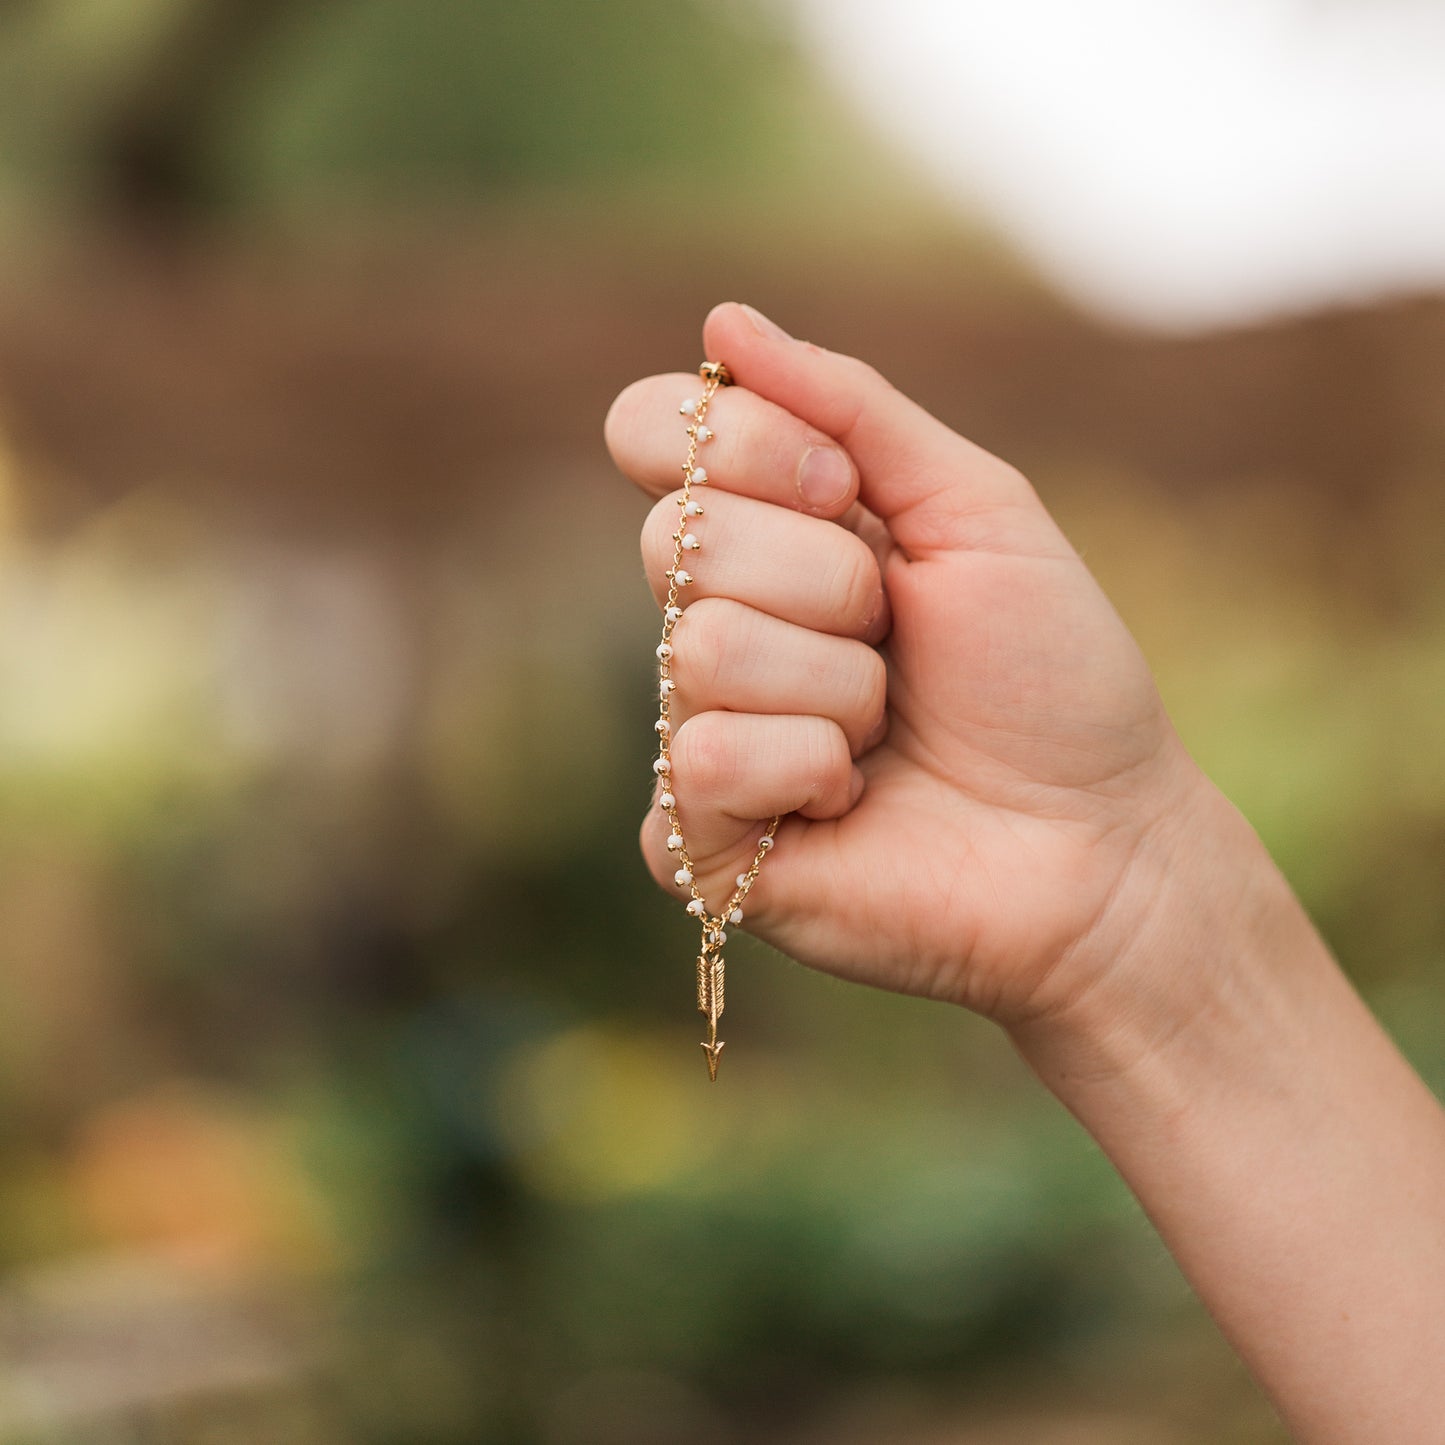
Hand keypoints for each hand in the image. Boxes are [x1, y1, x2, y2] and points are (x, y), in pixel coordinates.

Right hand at [606, 303, 1202, 1027]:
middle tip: (899, 634)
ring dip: (837, 684)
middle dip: (829, 579)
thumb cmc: (1051, 679)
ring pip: (701, 647)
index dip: (743, 446)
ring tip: (888, 729)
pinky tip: (853, 800)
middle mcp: (716, 620)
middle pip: (681, 535)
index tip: (848, 493)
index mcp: (769, 535)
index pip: (654, 433)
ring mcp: (700, 728)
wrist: (1100, 841)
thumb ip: (853, 409)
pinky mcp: (698, 840)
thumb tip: (723, 323)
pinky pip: (703, 761)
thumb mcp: (974, 509)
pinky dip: (809, 768)